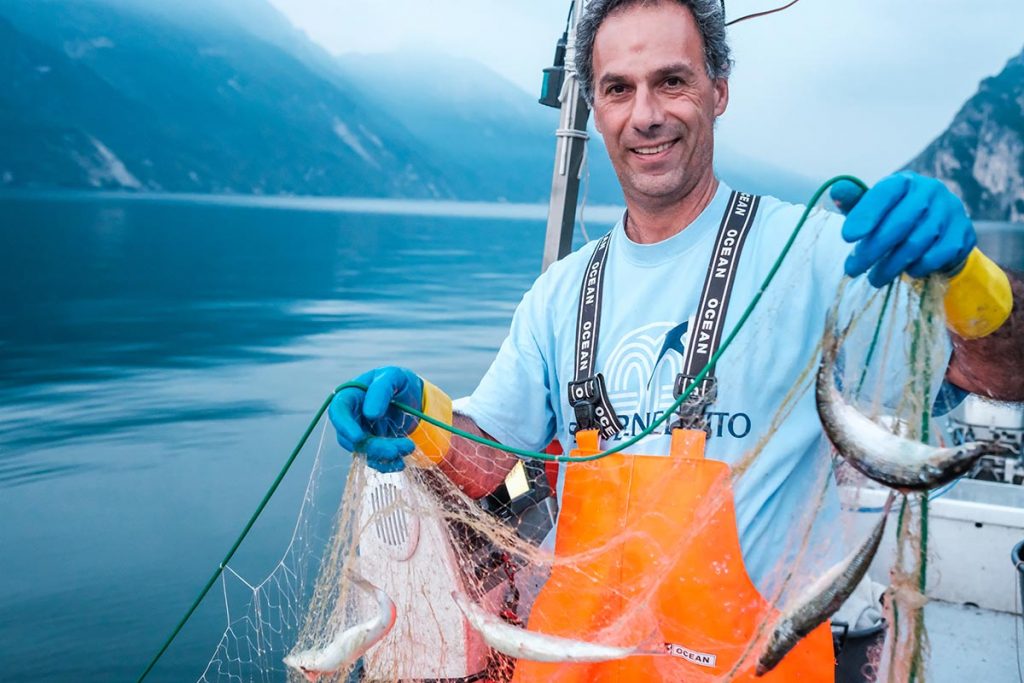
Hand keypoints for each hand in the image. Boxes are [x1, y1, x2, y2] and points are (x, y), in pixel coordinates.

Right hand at [329, 366, 422, 472]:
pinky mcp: (371, 446)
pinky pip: (373, 459)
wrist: (411, 396)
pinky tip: (400, 462)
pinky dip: (386, 463)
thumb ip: (381, 389)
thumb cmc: (398, 381)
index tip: (358, 436)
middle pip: (351, 437)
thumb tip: (370, 414)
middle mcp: (351, 417)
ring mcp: (360, 433)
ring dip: (383, 455)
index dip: (345, 426)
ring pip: (363, 451)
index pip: (339, 411)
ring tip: (408, 448)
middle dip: (373, 446)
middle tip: (398, 448)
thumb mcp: (393, 376)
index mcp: (350, 396)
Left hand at [841, 172, 976, 286]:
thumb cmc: (896, 217)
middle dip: (872, 250)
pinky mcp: (963, 233)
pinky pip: (937, 256)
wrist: (940, 229)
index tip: (847, 237)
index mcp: (904, 182)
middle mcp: (930, 190)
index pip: (884, 194)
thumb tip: (837, 191)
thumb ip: (855, 202)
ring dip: (891, 265)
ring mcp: (951, 211)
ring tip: (874, 279)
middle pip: (899, 224)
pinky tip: (907, 272)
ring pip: (916, 243)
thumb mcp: (874, 209)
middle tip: (852, 270)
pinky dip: (918, 267)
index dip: (866, 215)